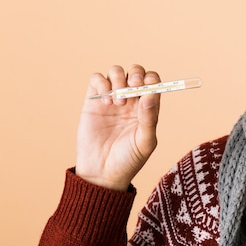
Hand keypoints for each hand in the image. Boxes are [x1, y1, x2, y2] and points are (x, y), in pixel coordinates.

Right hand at [75, 65, 160, 190]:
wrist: (102, 173)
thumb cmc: (128, 160)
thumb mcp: (145, 142)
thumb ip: (149, 119)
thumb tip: (150, 96)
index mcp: (147, 107)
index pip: (152, 82)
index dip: (151, 79)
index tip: (146, 88)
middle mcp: (131, 100)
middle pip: (135, 72)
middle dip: (136, 74)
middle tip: (133, 86)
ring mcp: (112, 99)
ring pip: (116, 71)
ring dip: (118, 79)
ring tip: (118, 102)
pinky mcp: (93, 101)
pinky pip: (96, 79)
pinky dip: (101, 83)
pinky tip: (105, 101)